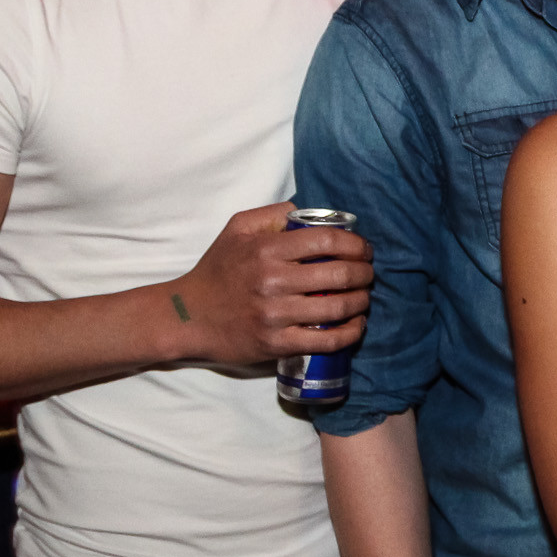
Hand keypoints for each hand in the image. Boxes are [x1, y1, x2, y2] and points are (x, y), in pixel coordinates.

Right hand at [164, 202, 372, 365]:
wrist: (187, 317)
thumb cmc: (217, 270)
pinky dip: (350, 333)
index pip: (327, 241)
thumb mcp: (236, 230)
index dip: (355, 244)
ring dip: (361, 302)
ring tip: (365, 297)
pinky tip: (357, 326)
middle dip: (365, 272)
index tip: (364, 249)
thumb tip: (306, 212)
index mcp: (266, 250)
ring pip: (337, 308)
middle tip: (369, 273)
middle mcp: (273, 281)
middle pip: (339, 274)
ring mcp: (276, 315)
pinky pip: (325, 341)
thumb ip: (272, 214)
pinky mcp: (277, 344)